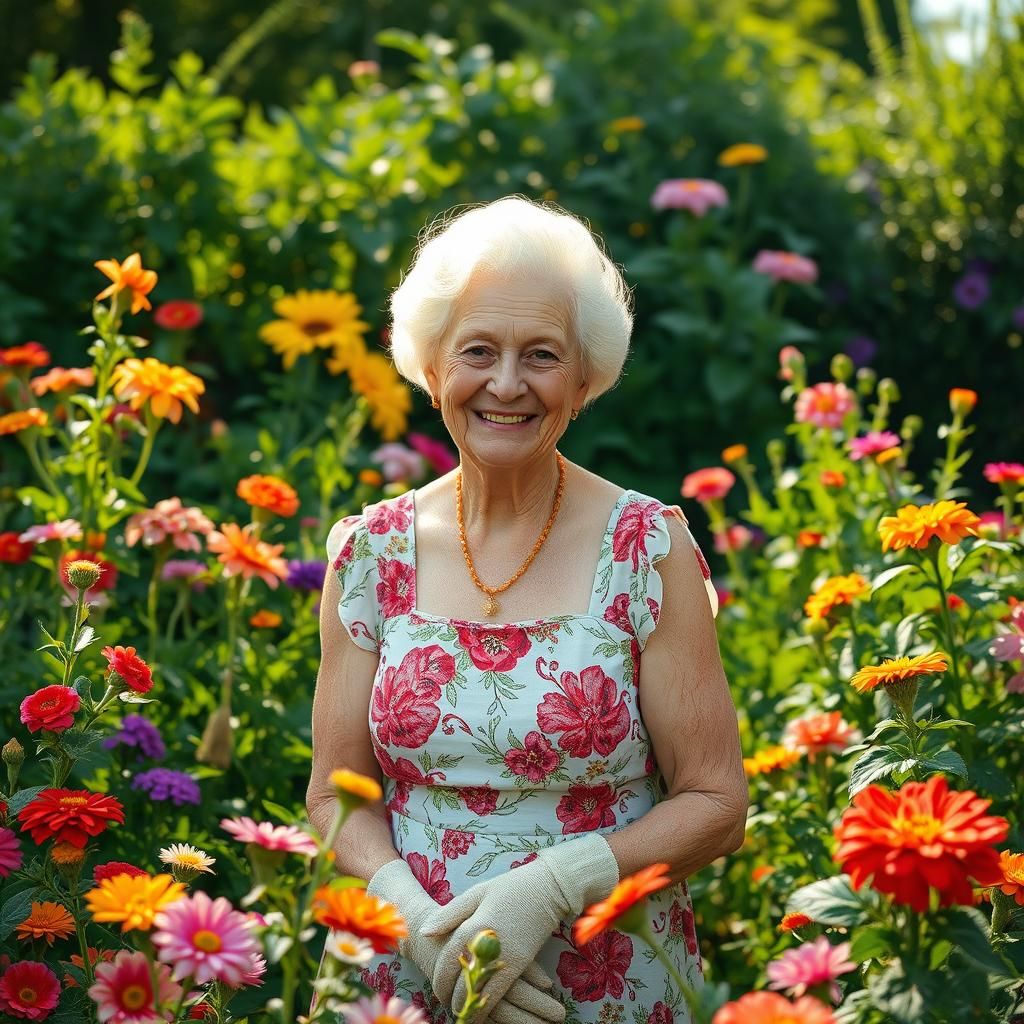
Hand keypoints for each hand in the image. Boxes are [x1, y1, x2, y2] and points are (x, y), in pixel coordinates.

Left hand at [365, 859, 564, 1022]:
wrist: (547, 888)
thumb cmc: (509, 888)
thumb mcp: (476, 894)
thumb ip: (449, 914)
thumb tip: (424, 933)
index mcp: (471, 926)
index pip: (447, 963)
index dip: (439, 981)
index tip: (436, 990)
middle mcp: (486, 945)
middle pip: (462, 984)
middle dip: (452, 999)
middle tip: (447, 1004)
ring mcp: (505, 956)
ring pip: (480, 994)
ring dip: (469, 1007)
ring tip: (462, 1011)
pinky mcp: (521, 963)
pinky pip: (500, 992)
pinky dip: (488, 1005)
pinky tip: (483, 1008)